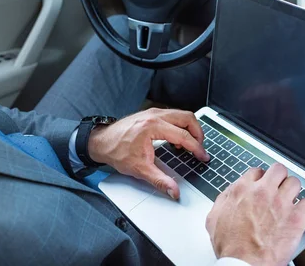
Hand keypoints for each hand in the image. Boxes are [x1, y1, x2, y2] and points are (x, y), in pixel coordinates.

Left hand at [88, 108, 208, 198]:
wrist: (101, 142)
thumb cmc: (116, 152)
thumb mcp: (139, 169)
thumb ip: (160, 181)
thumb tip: (174, 191)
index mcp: (153, 127)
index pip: (183, 136)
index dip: (196, 148)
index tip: (203, 157)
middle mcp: (155, 116)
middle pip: (187, 118)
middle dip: (198, 133)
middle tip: (200, 148)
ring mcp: (153, 112)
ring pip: (181, 114)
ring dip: (190, 128)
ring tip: (190, 144)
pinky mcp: (151, 114)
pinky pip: (173, 116)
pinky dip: (180, 126)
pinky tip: (176, 140)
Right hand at [206, 164, 304, 265]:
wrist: (244, 264)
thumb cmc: (230, 247)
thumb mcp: (214, 218)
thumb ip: (224, 200)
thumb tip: (230, 194)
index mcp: (243, 190)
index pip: (257, 171)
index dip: (261, 179)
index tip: (263, 186)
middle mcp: (263, 192)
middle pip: (279, 169)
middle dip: (279, 178)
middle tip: (279, 188)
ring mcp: (281, 203)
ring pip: (295, 182)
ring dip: (293, 191)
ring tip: (290, 200)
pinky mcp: (296, 218)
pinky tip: (300, 214)